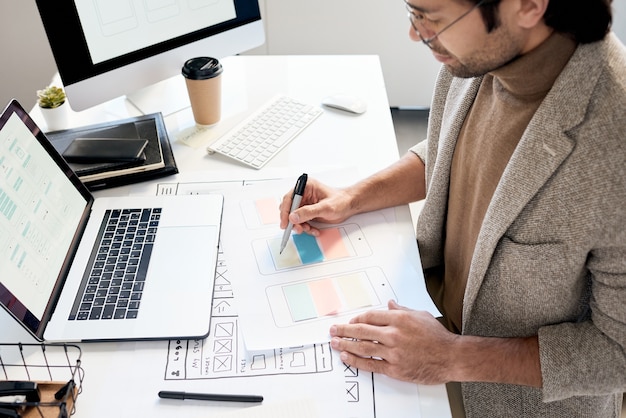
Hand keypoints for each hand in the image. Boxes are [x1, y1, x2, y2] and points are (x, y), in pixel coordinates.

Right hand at [279, 177, 354, 235]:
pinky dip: (306, 227)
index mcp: (306, 187)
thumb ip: (308, 212)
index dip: (285, 211)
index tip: (285, 222)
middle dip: (293, 221)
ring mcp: (305, 204)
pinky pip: (301, 222)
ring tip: (309, 229)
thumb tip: (293, 217)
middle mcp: (303, 194)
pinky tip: (314, 229)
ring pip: (294, 217)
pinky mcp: (308, 212)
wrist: (349, 205)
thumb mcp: (325, 207)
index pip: (289, 198)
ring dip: (300, 226)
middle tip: (298, 228)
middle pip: (289, 209)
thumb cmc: (340, 201)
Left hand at [329, 300, 458, 384]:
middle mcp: (394, 334)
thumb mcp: (420, 315)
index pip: (370, 317)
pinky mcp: (395, 368)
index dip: (356, 319)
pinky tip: (347, 357)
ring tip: (335, 344)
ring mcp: (393, 352)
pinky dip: (356, 361)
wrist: (451, 356)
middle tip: (333, 330)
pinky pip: (371, 365)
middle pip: (361, 331)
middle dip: (344, 330)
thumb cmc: (438, 336)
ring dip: (345, 345)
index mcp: (399, 319)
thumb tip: (389, 304)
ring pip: (362, 348)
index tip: (350, 322)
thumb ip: (401, 309)